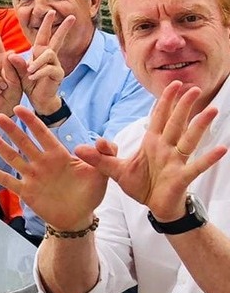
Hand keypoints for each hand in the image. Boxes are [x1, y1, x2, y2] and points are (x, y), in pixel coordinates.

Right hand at [0, 106, 107, 230]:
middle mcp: (42, 163)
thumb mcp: (102, 173)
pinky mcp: (26, 192)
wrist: (79, 217)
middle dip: (12, 129)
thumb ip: (104, 154)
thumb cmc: (89, 192)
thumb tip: (101, 140)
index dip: (32, 122)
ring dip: (0, 146)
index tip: (20, 109)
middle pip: (24, 142)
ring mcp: (32, 176)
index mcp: (58, 155)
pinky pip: (8, 181)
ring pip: (13, 158)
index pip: (43, 134)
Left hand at [11, 10, 74, 115]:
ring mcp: (56, 65)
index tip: (52, 12)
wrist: (38, 99)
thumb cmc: (29, 84)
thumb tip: (11, 55)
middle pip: (58, 39)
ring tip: (29, 71)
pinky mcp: (58, 74)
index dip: (48, 24)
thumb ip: (16, 64)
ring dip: (37, 62)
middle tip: (72, 16)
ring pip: (48, 55)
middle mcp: (50, 56)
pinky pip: (49, 69)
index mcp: (40, 53)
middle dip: (64, 28)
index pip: (45, 35)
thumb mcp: (19, 73)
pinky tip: (32, 77)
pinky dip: (39, 72)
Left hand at [76, 81, 226, 221]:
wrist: (155, 207)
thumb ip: (99, 158)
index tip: (173, 84)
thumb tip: (77, 148)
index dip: (165, 101)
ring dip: (199, 125)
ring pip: (189, 139)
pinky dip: (208, 158)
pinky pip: (196, 165)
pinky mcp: (182, 176)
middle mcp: (166, 148)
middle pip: (175, 122)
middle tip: (192, 87)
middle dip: (183, 105)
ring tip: (211, 111)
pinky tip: (222, 149)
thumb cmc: (141, 186)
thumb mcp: (115, 171)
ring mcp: (176, 161)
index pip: (158, 117)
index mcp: (152, 142)